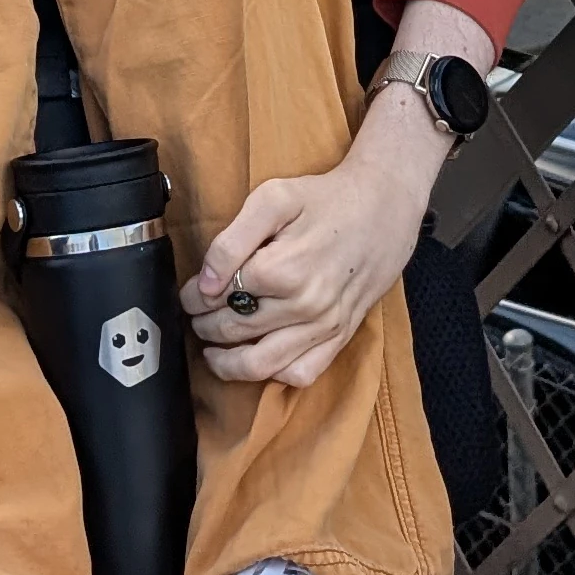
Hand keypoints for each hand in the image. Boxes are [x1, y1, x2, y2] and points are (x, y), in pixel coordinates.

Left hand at [184, 0, 492, 390]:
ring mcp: (325, 326)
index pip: (219, 298)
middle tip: (198, 314)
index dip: (193, 297)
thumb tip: (205, 283)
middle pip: (233, 330)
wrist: (384, 206)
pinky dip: (274, 374)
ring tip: (213, 347)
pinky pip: (302, 374)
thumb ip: (232, 240)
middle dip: (204, 325)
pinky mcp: (341, 337)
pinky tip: (258, 356)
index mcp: (284, 270)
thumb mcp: (273, 199)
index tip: (190, 293)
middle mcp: (305, 305)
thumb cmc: (326, 199)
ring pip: (260, 365)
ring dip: (226, 361)